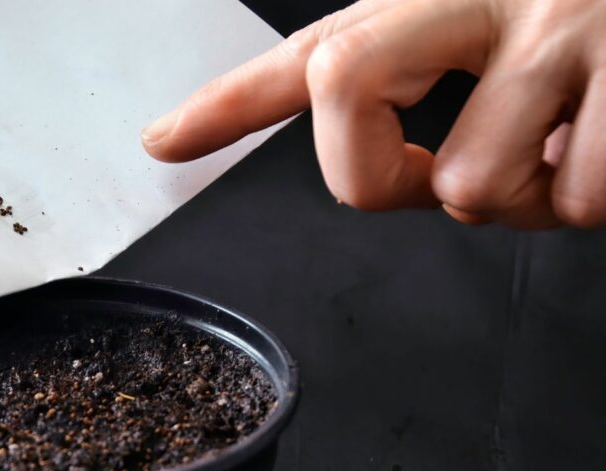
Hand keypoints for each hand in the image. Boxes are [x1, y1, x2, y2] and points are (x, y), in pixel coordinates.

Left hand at [142, 0, 605, 228]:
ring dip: (524, 194)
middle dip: (383, 175)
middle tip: (445, 165)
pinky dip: (596, 193)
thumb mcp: (483, 35)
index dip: (225, 101)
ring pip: (473, 188)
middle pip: (346, 92)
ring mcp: (572, 23)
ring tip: (570, 137)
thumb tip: (270, 116)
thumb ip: (394, 82)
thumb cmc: (589, 27)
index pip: (314, 49)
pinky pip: (584, 194)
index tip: (161, 139)